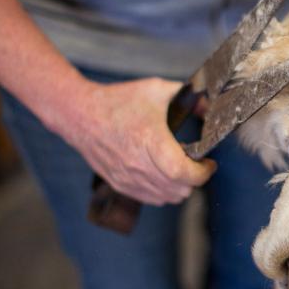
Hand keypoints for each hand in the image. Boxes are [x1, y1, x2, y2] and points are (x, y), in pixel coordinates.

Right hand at [61, 78, 216, 205]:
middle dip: (195, 178)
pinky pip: (151, 199)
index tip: (209, 163)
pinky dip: (164, 192)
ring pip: (167, 197)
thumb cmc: (117, 101)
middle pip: (179, 189)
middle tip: (196, 163)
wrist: (79, 114)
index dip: (202, 173)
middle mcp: (138, 165)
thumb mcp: (156, 89)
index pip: (182, 172)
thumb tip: (209, 106)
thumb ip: (187, 95)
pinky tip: (163, 174)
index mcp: (150, 141)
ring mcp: (128, 178)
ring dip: (180, 186)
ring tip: (180, 167)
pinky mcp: (120, 184)